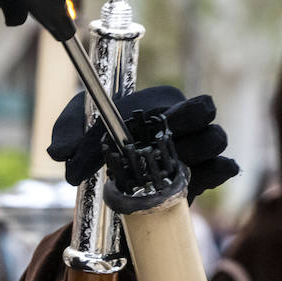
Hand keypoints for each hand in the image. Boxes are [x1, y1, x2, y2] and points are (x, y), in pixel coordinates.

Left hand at [47, 86, 238, 197]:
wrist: (110, 180)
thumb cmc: (96, 141)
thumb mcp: (75, 134)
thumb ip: (67, 136)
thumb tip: (59, 153)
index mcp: (160, 101)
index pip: (170, 100)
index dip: (163, 115)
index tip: (144, 135)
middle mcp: (182, 121)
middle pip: (204, 114)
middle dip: (188, 129)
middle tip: (163, 146)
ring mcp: (196, 148)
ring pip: (215, 140)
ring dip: (198, 154)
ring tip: (171, 169)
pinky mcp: (202, 176)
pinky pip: (222, 168)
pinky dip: (218, 170)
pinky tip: (204, 176)